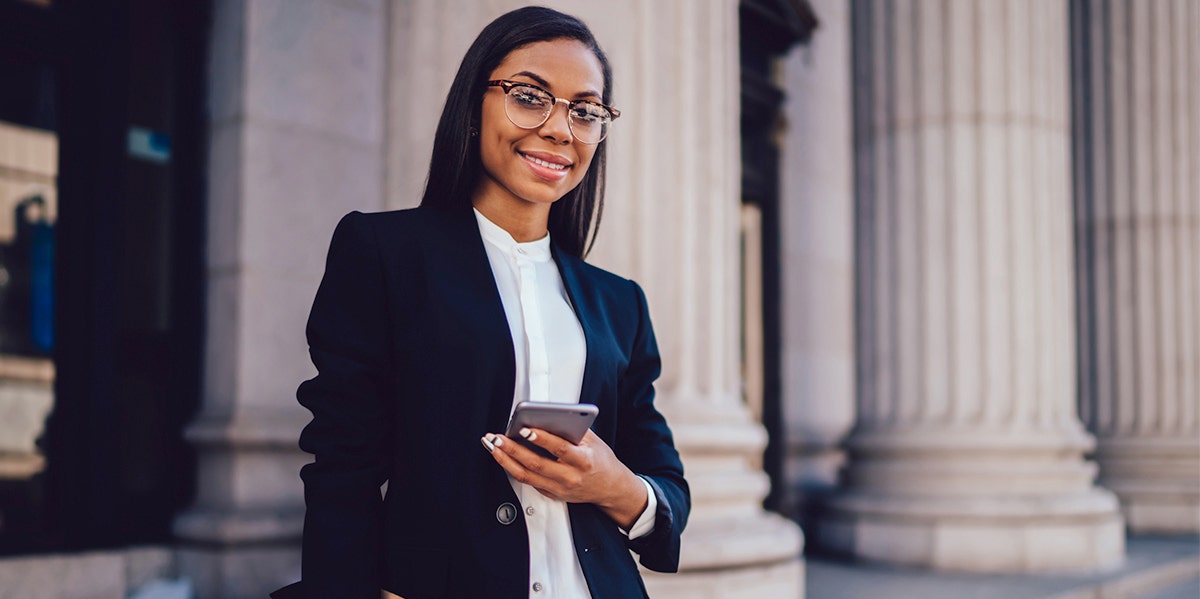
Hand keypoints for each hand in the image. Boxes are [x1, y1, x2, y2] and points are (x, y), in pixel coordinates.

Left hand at [481, 428, 647, 528]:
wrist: (610, 488)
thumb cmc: (600, 459)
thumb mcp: (593, 441)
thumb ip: (572, 430)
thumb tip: (546, 417)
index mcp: (583, 461)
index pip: (559, 449)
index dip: (541, 439)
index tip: (525, 429)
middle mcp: (570, 477)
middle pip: (536, 464)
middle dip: (513, 450)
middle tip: (497, 438)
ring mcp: (559, 489)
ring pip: (527, 476)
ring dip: (506, 460)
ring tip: (493, 446)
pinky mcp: (552, 494)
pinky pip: (528, 481)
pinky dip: (513, 468)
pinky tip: (503, 456)